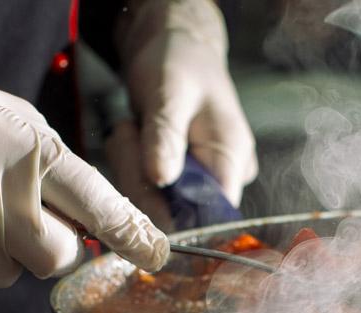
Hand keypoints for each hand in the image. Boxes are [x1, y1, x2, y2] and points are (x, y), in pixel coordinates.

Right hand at [0, 51, 168, 301]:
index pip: (92, 199)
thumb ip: (50, 169)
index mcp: (17, 144)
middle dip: (43, 247)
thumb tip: (98, 230)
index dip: (128, 233)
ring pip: (2, 276)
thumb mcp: (3, 119)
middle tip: (7, 217)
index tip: (156, 257)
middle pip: (53, 257)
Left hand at [116, 0, 257, 205]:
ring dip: (130, 169)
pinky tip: (132, 138)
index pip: (210, 216)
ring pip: (155, 204)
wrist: (173, 47)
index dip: (172, 209)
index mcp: (231, 161)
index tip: (144, 173)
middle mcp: (221, 179)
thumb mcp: (170, 91)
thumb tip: (161, 179)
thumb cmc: (179, 60)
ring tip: (132, 127)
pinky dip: (130, 167)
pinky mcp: (178, 180)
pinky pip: (147, 191)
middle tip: (129, 131)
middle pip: (176, 214)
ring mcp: (199, 182)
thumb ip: (166, 136)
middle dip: (141, 178)